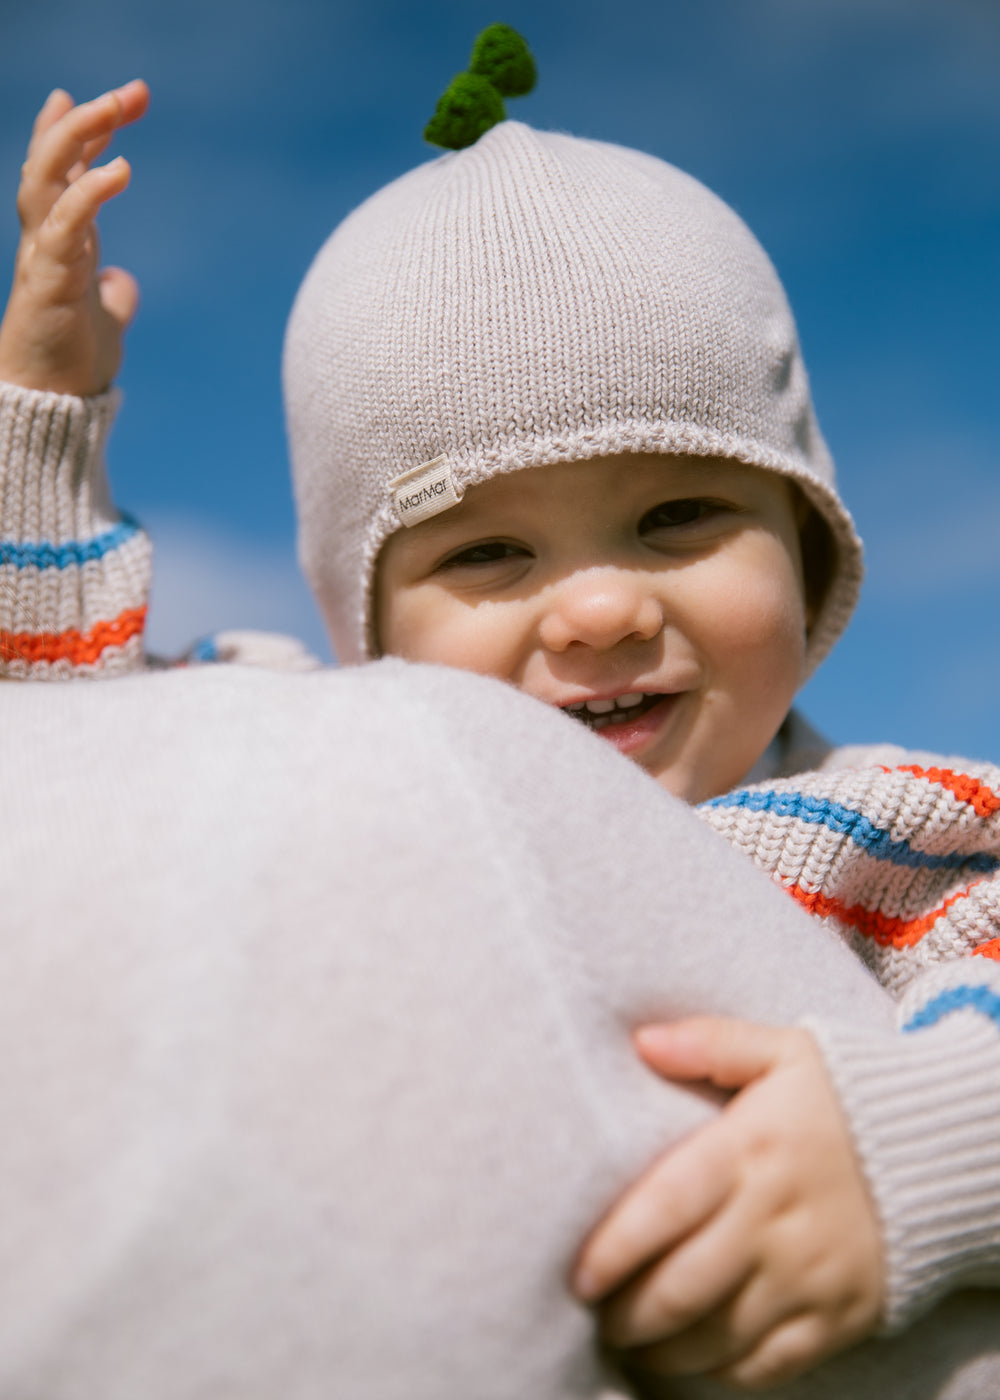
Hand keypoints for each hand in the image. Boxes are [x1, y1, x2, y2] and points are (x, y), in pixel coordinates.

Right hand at [0, 80, 148, 396]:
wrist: (53, 407)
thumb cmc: (72, 363)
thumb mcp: (104, 322)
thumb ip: (111, 296)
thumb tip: (123, 283)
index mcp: (59, 241)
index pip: (66, 173)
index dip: (86, 134)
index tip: (116, 102)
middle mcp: (45, 239)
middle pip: (53, 160)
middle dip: (88, 120)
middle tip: (134, 92)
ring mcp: (43, 256)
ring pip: (46, 178)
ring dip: (78, 138)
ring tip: (114, 109)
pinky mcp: (50, 281)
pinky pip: (65, 225)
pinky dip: (88, 193)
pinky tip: (118, 169)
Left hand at [573, 1018, 883, 1389]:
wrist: (944, 1148)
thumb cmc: (846, 1096)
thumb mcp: (783, 1051)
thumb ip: (709, 1043)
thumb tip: (642, 1039)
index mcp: (752, 1150)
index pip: (666, 1206)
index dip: (615, 1248)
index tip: (579, 1274)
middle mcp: (777, 1219)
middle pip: (683, 1285)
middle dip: (628, 1312)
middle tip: (596, 1313)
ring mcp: (811, 1274)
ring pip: (719, 1334)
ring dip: (665, 1347)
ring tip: (631, 1339)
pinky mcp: (841, 1315)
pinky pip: (772, 1363)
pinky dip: (724, 1371)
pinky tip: (693, 1360)